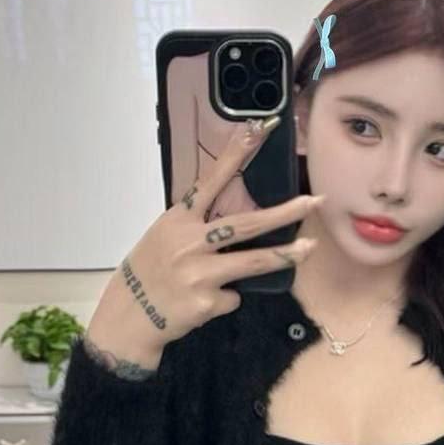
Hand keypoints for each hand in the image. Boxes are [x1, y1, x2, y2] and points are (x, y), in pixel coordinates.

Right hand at [97, 121, 322, 352]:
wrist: (130, 314)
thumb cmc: (151, 272)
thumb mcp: (167, 237)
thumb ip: (198, 226)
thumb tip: (240, 222)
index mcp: (179, 219)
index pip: (211, 180)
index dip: (234, 155)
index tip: (256, 130)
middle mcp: (189, 242)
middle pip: (245, 224)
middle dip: (283, 212)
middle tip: (313, 202)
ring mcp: (199, 273)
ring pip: (253, 261)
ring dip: (284, 255)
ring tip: (309, 248)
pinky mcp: (207, 301)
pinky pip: (234, 296)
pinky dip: (228, 297)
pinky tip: (208, 300)